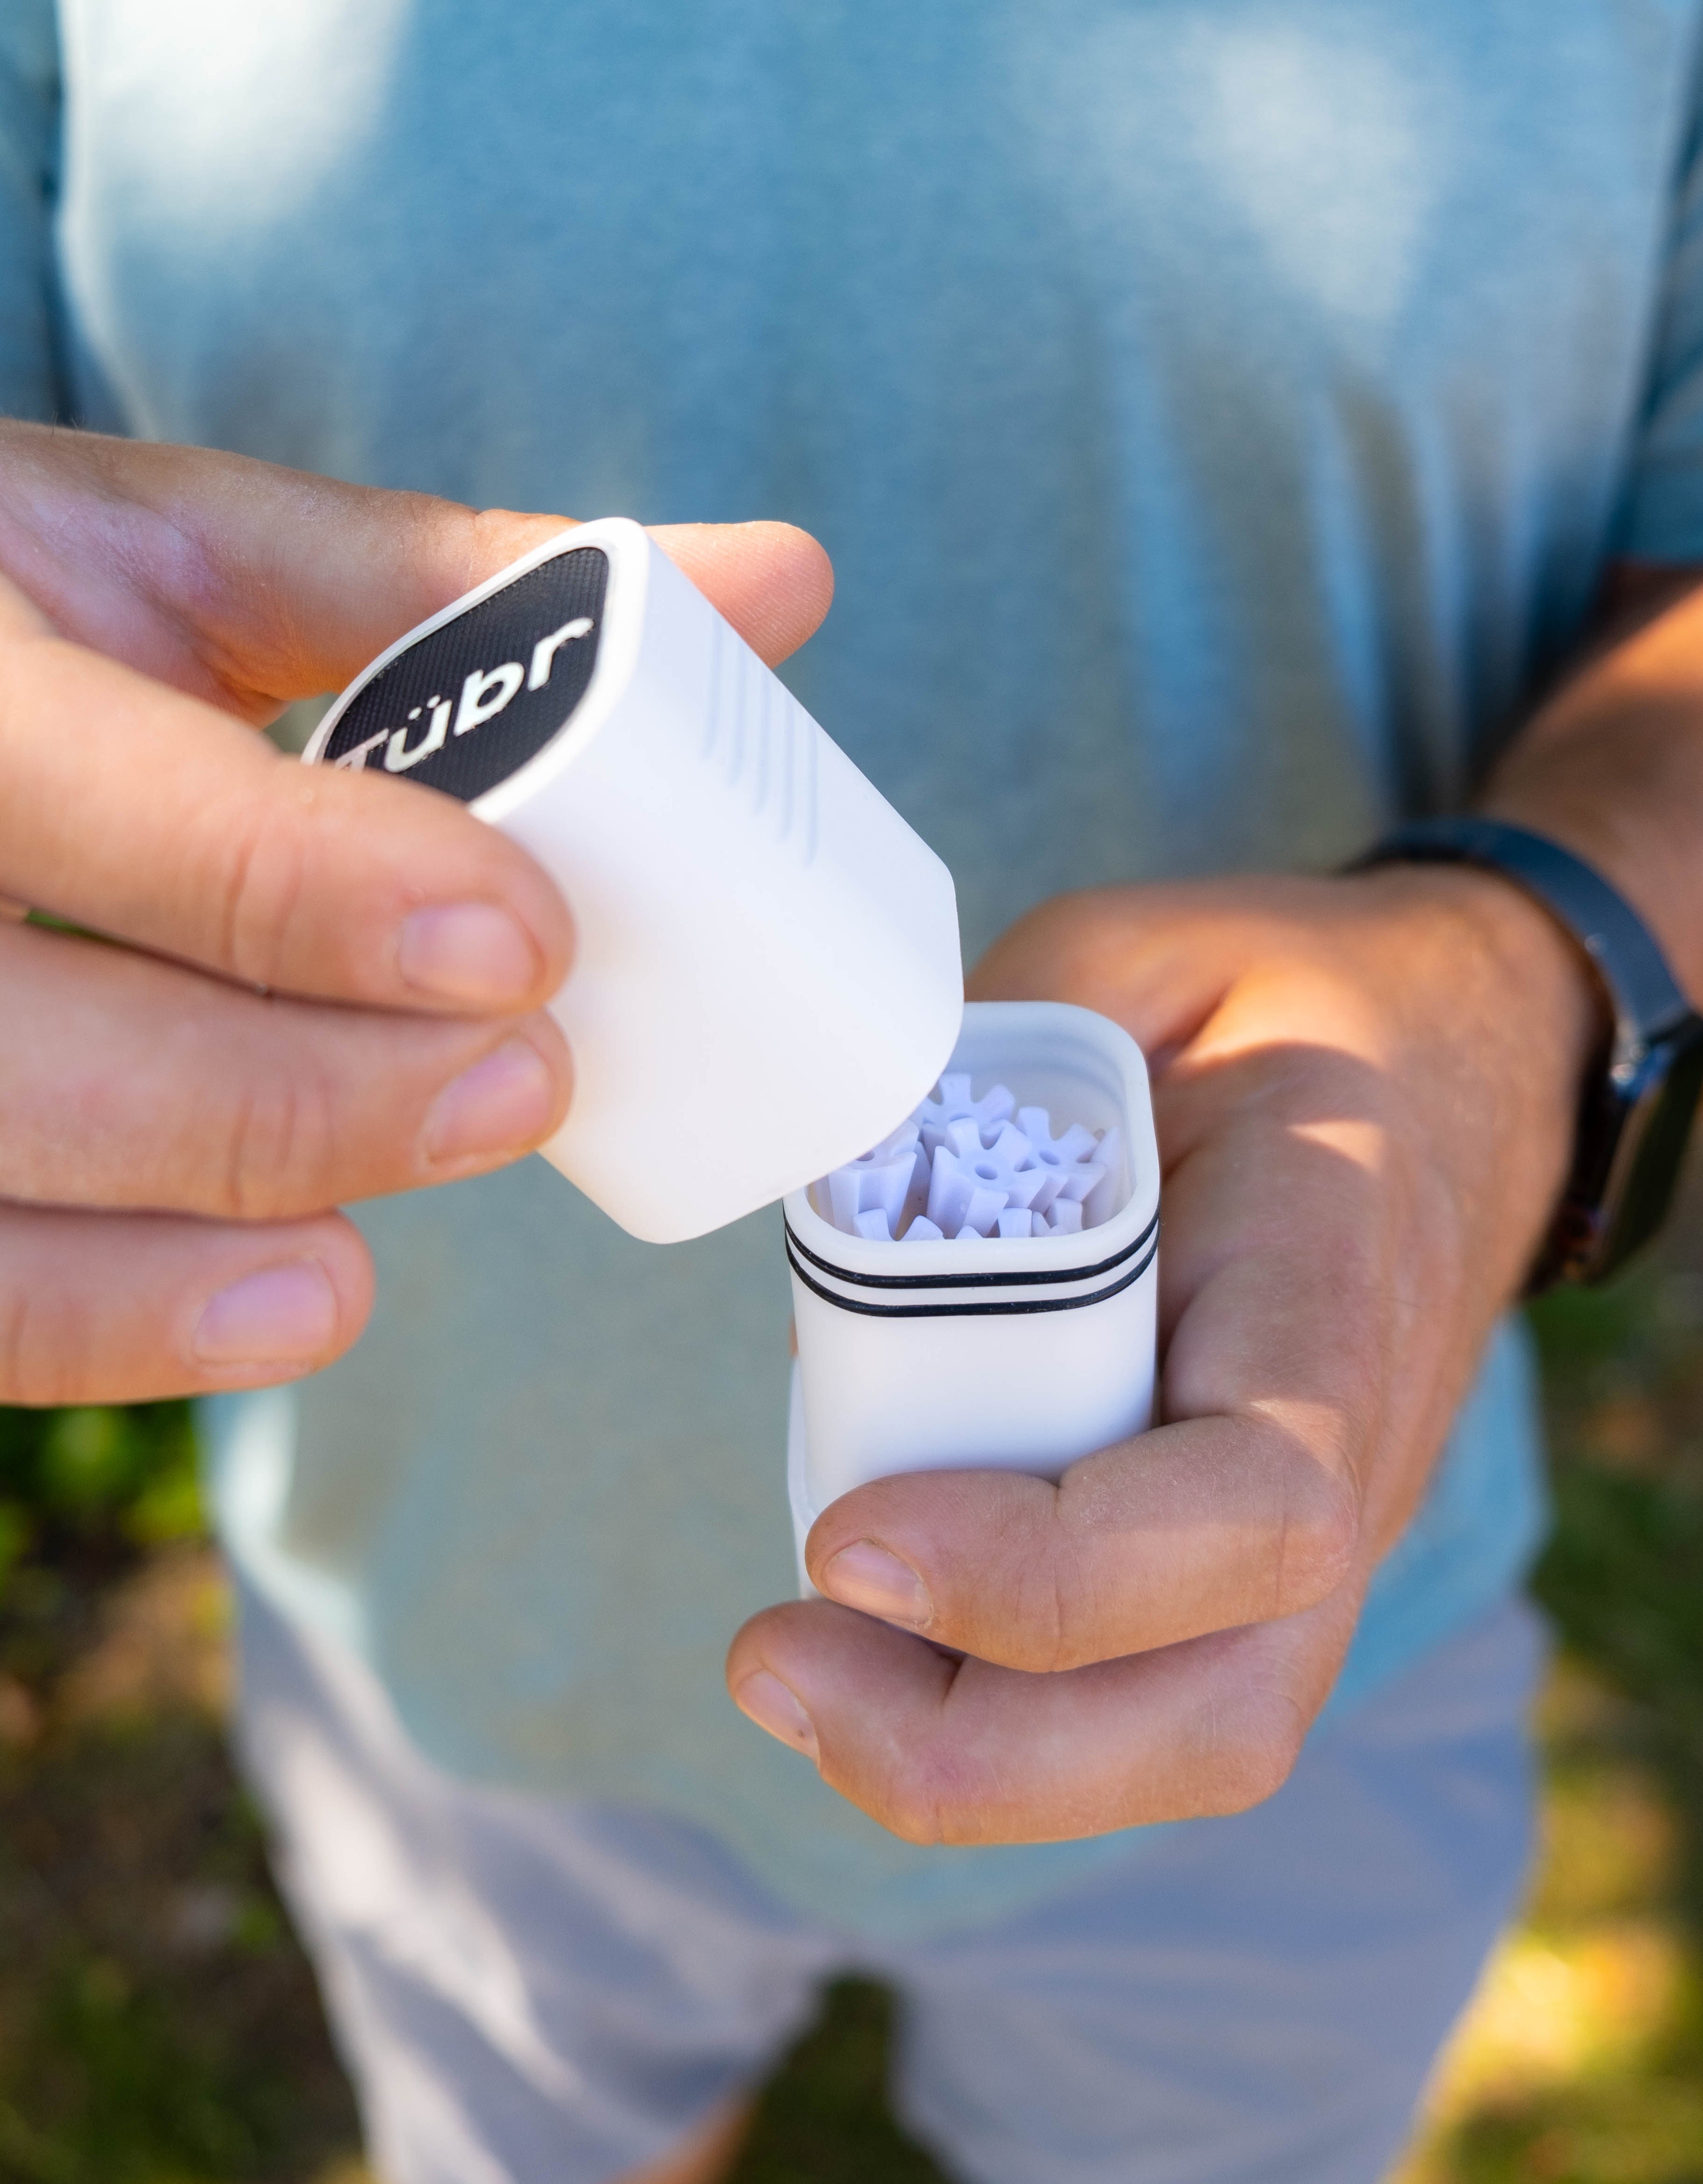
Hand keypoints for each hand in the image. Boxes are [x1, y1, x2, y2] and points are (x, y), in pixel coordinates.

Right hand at [0, 422, 831, 1404]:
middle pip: (39, 1039)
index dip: (313, 890)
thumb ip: (458, 582)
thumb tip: (780, 585)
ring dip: (188, 1252)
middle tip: (520, 1085)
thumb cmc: (29, 599)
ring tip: (362, 1266)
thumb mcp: (198, 546)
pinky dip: (117, 1327)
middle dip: (299, 1092)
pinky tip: (286, 1307)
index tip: (524, 940)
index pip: (106, 799)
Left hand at [728, 869, 1596, 1841]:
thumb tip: (834, 1226)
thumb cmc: (1284, 1006)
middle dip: (983, 1751)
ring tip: (788, 1671)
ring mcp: (1311, 1536)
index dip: (1056, 1570)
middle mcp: (1348, 1462)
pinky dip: (991, 1710)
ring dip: (969, 1759)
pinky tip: (858, 1644)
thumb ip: (985, 1062)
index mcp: (1330, 1299)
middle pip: (1219, 1709)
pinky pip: (1138, 1691)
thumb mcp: (1135, 959)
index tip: (850, 1540)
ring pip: (1178, 1739)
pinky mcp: (1244, 1558)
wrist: (1449, 1066)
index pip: (1252, 1507)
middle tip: (772, 1661)